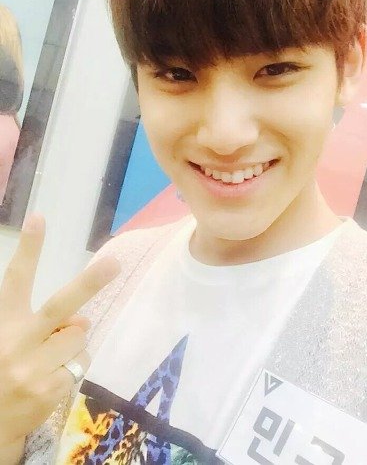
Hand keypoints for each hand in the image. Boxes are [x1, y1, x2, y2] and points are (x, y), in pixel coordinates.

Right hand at [0, 214, 119, 445]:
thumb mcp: (14, 341)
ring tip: (48, 360)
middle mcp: (17, 341)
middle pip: (61, 306)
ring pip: (79, 337)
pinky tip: (51, 381)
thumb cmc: (3, 371)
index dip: (29, 248)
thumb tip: (84, 318)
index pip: (16, 279)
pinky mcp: (49, 390)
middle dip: (89, 282)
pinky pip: (81, 363)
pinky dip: (73, 367)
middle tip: (113, 263)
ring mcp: (32, 368)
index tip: (39, 218)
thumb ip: (46, 323)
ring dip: (73, 344)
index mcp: (4, 323)